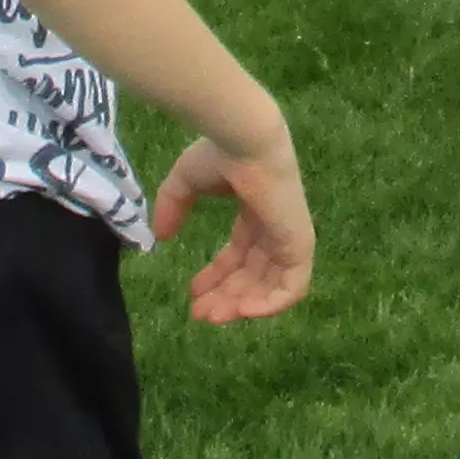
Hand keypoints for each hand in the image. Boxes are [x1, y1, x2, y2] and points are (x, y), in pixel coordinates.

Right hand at [149, 125, 312, 321]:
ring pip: (271, 286)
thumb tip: (160, 236)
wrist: (244, 141)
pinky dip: (270, 305)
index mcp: (255, 212)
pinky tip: (241, 311)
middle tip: (200, 314)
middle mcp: (274, 227)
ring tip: (214, 316)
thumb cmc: (220, 155)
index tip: (193, 294)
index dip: (217, 276)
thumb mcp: (186, 182)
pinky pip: (292, 287)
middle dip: (226, 297)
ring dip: (243, 305)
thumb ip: (173, 207)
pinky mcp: (299, 244)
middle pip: (253, 275)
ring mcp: (290, 236)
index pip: (240, 255)